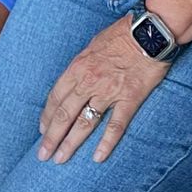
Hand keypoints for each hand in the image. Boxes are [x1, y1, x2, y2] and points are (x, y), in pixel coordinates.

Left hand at [38, 18, 169, 164]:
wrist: (149, 32)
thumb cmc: (122, 34)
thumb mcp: (93, 45)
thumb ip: (83, 65)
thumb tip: (75, 79)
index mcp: (78, 67)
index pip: (56, 97)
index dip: (47, 116)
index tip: (42, 130)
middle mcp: (89, 81)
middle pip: (65, 114)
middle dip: (52, 136)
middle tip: (43, 155)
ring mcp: (109, 92)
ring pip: (84, 123)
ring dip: (71, 143)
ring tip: (60, 159)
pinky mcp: (129, 99)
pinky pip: (116, 126)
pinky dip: (106, 143)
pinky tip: (98, 158)